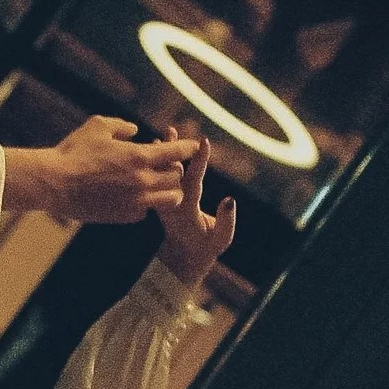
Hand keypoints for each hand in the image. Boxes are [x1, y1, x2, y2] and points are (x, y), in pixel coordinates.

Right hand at [0, 117, 190, 224]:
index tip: (194, 146)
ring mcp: (135, 201)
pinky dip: (148, 204)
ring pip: (171, 199)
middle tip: (166, 165)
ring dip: (169, 190)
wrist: (54, 184)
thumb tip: (135, 130)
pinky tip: (137, 197)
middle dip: (175, 169)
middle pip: (178, 177)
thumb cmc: (73, 152)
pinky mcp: (125, 216)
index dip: (189, 147)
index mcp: (139, 156)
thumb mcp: (97, 127)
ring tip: (160, 184)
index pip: (176, 152)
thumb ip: (121, 126)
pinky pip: (148, 211)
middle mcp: (142, 180)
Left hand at [157, 140, 235, 294]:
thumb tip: (230, 199)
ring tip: (168, 131)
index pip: (192, 183)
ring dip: (165, 152)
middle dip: (173, 151)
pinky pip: (158, 177)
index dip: (198, 163)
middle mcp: (171, 204)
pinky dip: (160, 161)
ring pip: (162, 173)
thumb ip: (226, 220)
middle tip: (172, 130)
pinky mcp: (160, 200)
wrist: (182, 258)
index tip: (204, 143)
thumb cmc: (207, 247)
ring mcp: (163, 201)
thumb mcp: (220, 239)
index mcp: (185, 212)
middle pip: (171, 173)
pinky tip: (160, 144)